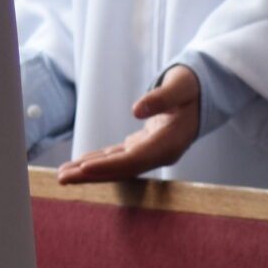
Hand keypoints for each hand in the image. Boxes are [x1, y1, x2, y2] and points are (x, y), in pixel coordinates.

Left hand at [57, 64, 200, 182]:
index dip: (108, 165)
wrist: (205, 93)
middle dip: (91, 175)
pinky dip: (101, 160)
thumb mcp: (180, 88)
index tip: (83, 168)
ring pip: (117, 165)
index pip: (132, 160)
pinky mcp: (145, 145)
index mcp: (168, 143)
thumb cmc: (192, 88)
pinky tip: (82, 163)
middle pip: (121, 169)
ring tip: (64, 175)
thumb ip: (160, 98)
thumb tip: (135, 110)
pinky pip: (120, 156)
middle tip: (61, 179)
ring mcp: (152, 151)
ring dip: (91, 170)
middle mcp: (159, 153)